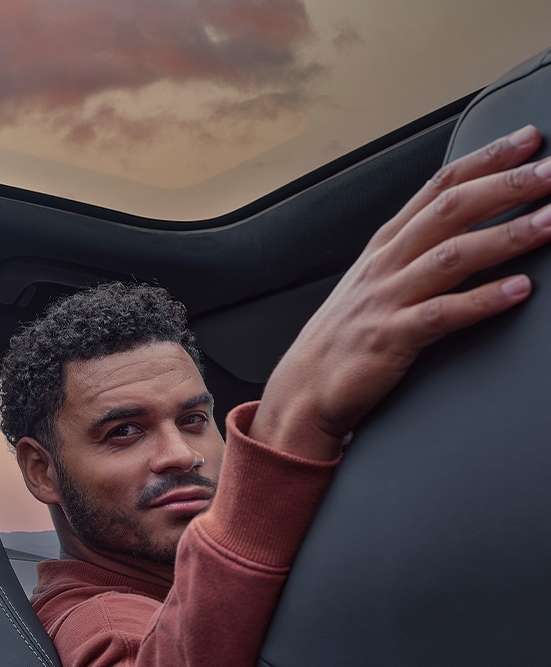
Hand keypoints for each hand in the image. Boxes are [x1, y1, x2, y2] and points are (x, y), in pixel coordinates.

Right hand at [251, 125, 550, 460]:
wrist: (304, 387)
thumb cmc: (347, 335)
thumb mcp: (376, 280)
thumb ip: (417, 250)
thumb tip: (467, 224)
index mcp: (386, 244)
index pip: (438, 187)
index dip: (485, 159)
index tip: (528, 139)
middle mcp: (387, 263)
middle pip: (449, 210)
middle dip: (505, 186)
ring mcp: (388, 299)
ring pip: (451, 256)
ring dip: (505, 236)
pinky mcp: (392, 338)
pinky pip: (442, 314)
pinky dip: (482, 300)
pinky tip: (518, 291)